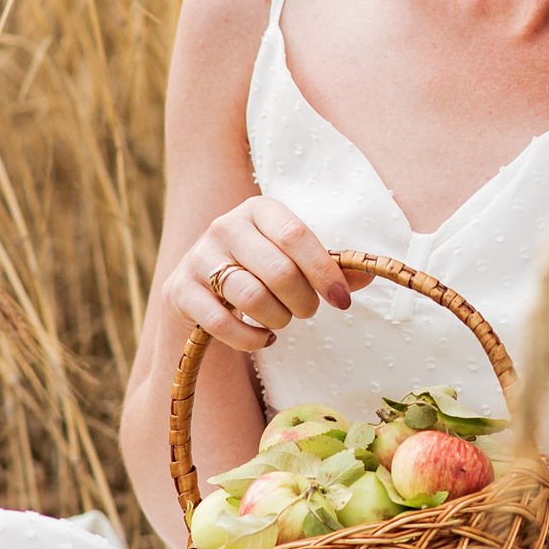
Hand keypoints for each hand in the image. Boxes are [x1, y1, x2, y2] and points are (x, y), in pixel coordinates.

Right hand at [166, 196, 352, 352]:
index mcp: (259, 209)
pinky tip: (263, 338)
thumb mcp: (293, 258)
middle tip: (308, 311)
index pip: (296, 236)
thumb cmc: (261, 268)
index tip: (341, 301)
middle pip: (279, 271)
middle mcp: (225, 226)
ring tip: (283, 320)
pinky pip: (221, 323)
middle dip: (304, 302)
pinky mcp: (180, 290)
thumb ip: (330, 266)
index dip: (324, 271)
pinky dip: (251, 339)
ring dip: (279, 319)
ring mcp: (199, 257)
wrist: (201, 287)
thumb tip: (368, 274)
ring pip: (252, 298)